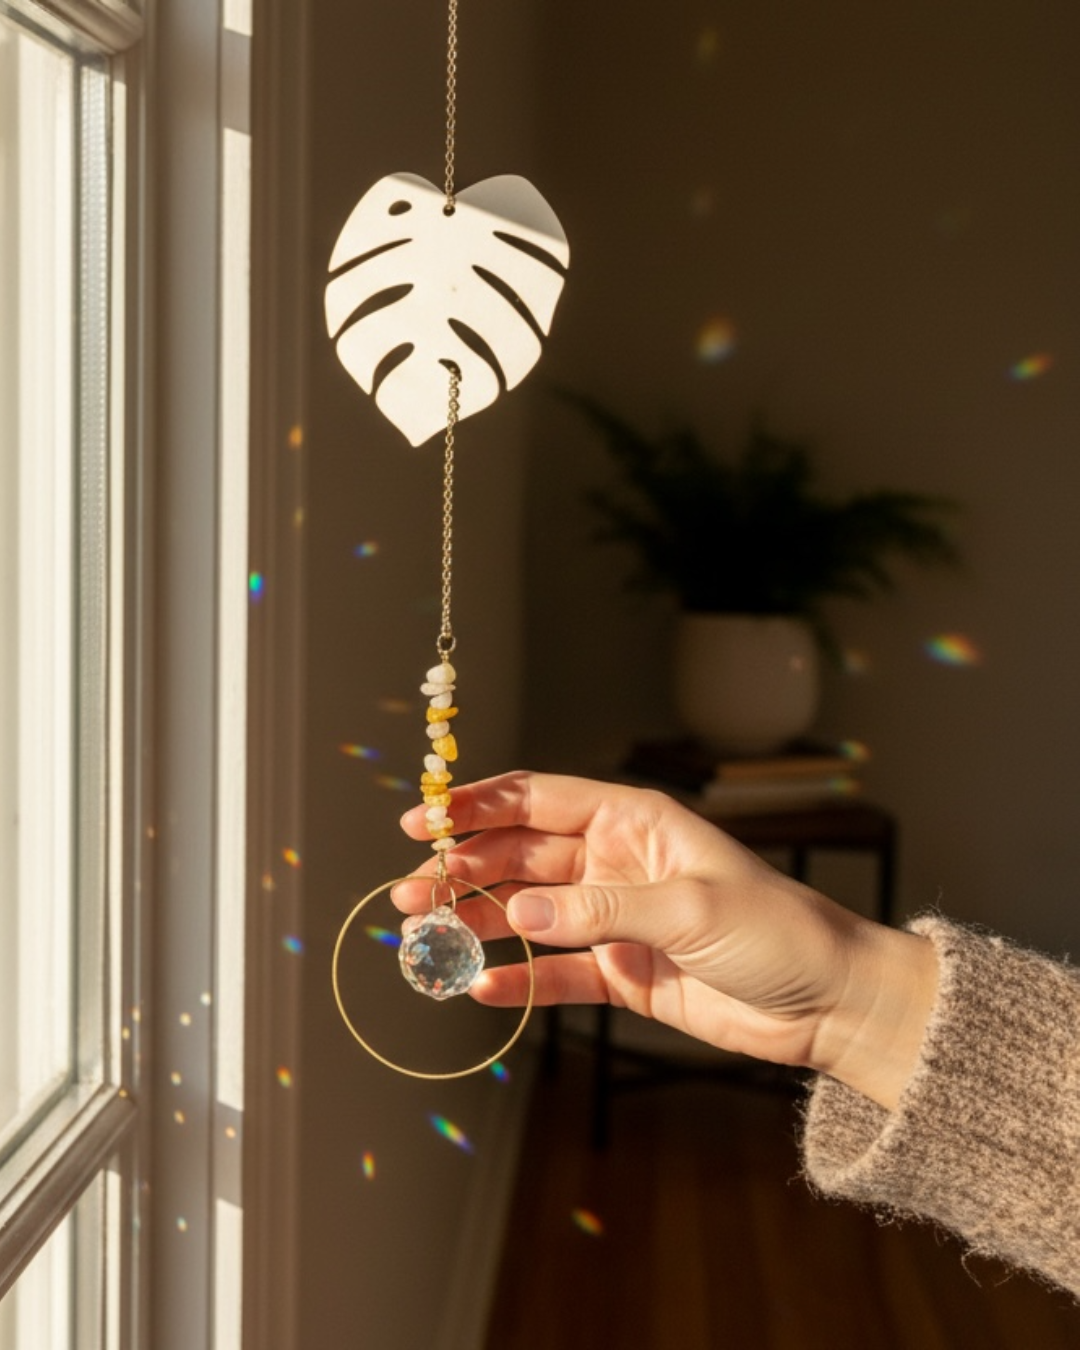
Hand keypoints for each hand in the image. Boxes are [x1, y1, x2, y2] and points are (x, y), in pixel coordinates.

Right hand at [396, 772, 936, 1108]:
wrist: (828, 1003)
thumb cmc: (775, 932)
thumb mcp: (690, 910)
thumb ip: (599, 910)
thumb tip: (515, 913)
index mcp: (632, 821)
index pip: (537, 799)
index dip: (476, 805)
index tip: (423, 822)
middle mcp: (613, 861)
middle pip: (519, 856)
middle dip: (462, 869)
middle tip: (410, 892)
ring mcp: (612, 917)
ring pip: (527, 912)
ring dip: (476, 921)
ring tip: (423, 934)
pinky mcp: (620, 970)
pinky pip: (554, 973)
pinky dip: (517, 980)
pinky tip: (479, 987)